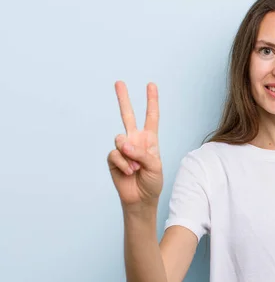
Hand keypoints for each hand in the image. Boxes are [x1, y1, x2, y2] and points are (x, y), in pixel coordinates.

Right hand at [107, 81, 162, 207]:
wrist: (141, 199)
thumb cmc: (152, 182)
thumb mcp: (155, 166)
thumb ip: (142, 153)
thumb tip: (123, 144)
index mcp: (150, 139)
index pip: (151, 117)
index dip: (152, 101)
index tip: (151, 85)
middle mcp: (135, 140)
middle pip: (128, 115)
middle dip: (123, 99)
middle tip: (119, 82)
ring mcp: (123, 149)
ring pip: (120, 139)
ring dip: (129, 155)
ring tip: (136, 168)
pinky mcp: (113, 158)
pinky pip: (115, 154)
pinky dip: (123, 164)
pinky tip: (129, 172)